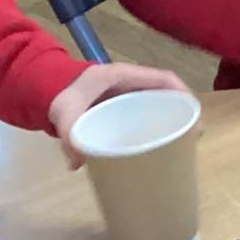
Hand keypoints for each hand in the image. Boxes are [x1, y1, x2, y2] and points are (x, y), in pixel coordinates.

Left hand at [48, 64, 196, 168]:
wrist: (45, 89)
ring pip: (160, 103)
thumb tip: (76, 164)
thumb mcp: (64, 111)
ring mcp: (130, 93)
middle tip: (191, 138)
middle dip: (183, 112)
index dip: (183, 95)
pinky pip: (149, 111)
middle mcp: (132, 82)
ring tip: (181, 143)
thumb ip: (68, 134)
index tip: (194, 117)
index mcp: (124, 75)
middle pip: (168, 93)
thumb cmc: (62, 94)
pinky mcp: (124, 105)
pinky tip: (159, 144)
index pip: (164, 79)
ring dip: (173, 119)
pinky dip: (158, 124)